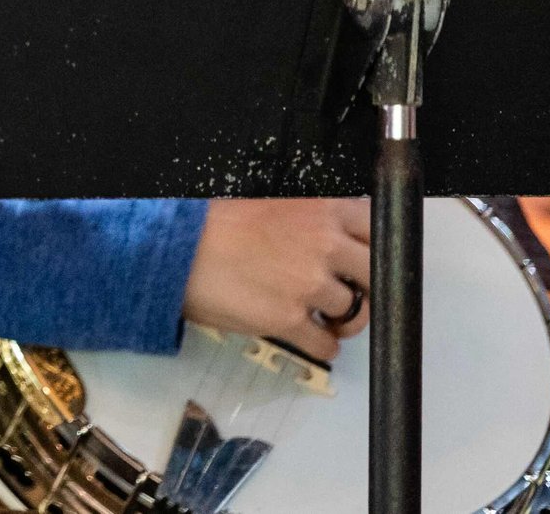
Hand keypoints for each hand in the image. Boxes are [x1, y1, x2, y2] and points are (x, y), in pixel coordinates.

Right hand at [184, 198, 371, 362]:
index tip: (364, 258)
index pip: (378, 225)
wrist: (171, 250)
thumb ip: (310, 219)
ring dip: (342, 319)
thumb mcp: (269, 203)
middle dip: (368, 288)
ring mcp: (309, 285)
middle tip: (348, 293)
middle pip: (377, 275)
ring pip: (354, 313)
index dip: (377, 246)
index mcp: (320, 208)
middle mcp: (323, 244)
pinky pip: (327, 345)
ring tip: (320, 316)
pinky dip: (320, 345)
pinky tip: (304, 336)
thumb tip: (336, 240)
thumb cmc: (213, 224)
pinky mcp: (289, 320)